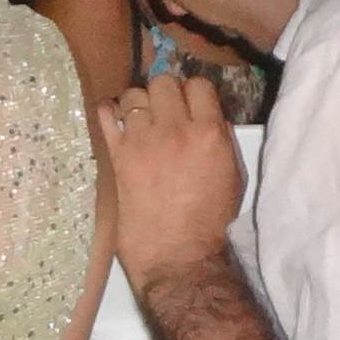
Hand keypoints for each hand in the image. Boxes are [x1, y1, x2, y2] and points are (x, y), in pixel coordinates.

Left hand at [101, 69, 244, 285]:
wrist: (180, 257)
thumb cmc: (212, 221)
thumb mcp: (233, 175)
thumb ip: (222, 140)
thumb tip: (209, 117)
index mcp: (210, 133)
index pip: (199, 85)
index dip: (193, 93)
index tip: (189, 105)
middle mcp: (176, 130)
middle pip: (164, 83)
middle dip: (165, 94)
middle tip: (163, 112)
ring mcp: (144, 141)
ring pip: (134, 94)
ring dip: (137, 104)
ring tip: (139, 120)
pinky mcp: (118, 156)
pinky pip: (106, 115)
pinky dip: (109, 112)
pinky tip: (114, 119)